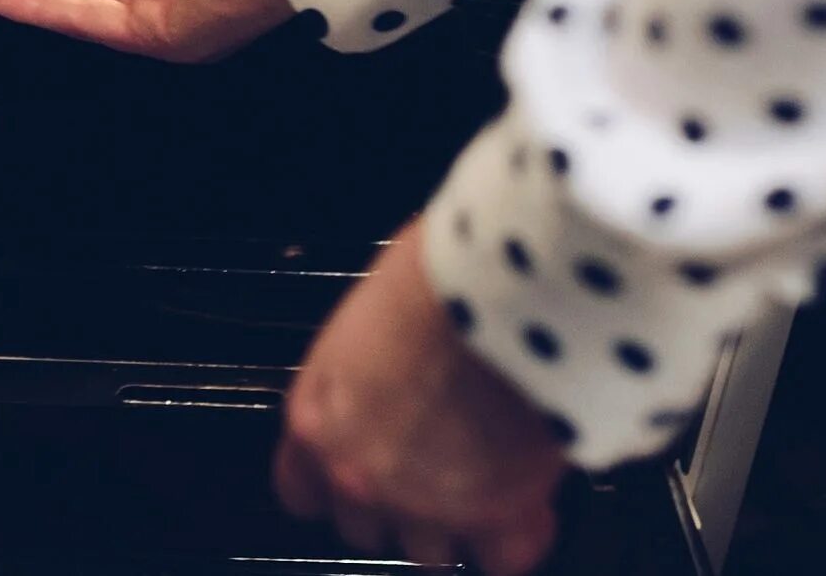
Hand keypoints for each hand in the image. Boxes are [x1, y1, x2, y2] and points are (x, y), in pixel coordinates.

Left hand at [274, 219, 567, 572]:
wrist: (506, 289)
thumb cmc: (436, 277)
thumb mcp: (371, 313)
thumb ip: (367, 365)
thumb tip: (387, 360)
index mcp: (317, 417)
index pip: (298, 489)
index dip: (329, 480)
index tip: (349, 468)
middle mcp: (359, 473)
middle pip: (361, 527)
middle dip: (394, 499)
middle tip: (428, 461)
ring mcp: (425, 503)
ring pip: (429, 553)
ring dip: (453, 520)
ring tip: (481, 476)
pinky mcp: (495, 517)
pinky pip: (502, 558)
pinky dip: (517, 536)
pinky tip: (527, 503)